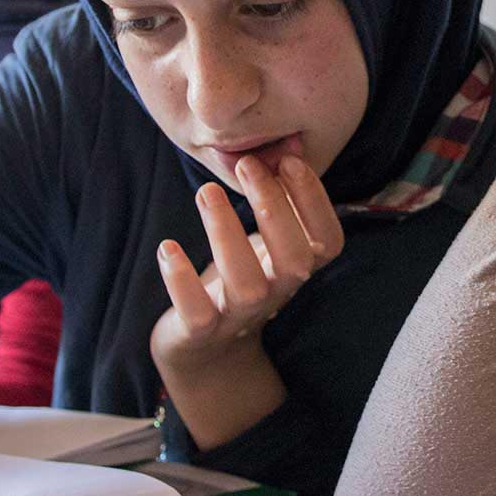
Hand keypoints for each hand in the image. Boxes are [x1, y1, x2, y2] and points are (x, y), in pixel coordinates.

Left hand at [150, 154, 343, 448]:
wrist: (205, 350)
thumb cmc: (238, 277)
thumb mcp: (264, 241)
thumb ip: (277, 202)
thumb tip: (286, 144)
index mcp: (295, 268)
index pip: (328, 242)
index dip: (315, 203)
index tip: (288, 161)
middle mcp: (276, 293)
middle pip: (294, 261)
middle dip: (275, 209)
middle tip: (249, 165)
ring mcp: (238, 315)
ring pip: (248, 285)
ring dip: (228, 234)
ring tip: (207, 191)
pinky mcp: (200, 333)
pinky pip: (197, 314)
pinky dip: (183, 282)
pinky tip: (168, 247)